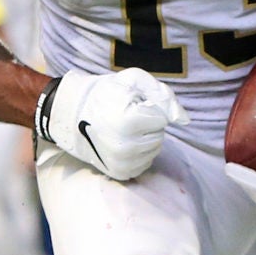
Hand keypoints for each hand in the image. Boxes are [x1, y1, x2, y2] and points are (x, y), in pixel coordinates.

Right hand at [39, 68, 183, 181]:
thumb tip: (185, 120)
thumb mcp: (133, 81)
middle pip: (159, 136)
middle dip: (148, 125)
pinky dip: (138, 153)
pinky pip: (145, 164)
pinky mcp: (119, 173)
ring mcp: (121, 163)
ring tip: (121, 130)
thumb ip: (163, 96)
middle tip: (124, 117)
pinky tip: (121, 142)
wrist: (70, 114)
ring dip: (144, 139)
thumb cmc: (104, 93)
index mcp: (129, 122)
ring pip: (154, 150)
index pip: (161, 118)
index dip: (148, 108)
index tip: (128, 105)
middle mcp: (125, 147)